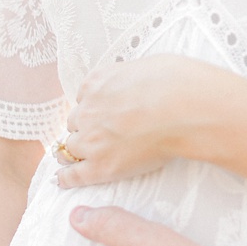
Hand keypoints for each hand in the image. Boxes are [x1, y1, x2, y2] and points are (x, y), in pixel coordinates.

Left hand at [56, 56, 227, 187]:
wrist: (183, 108)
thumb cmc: (175, 83)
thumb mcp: (147, 66)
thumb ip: (132, 78)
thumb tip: (137, 83)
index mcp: (97, 82)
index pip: (84, 97)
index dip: (93, 106)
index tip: (101, 112)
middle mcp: (88, 110)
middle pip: (75, 122)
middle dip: (85, 128)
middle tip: (96, 135)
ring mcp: (92, 139)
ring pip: (72, 147)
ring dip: (76, 151)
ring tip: (75, 159)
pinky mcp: (101, 166)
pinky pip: (75, 174)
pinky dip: (67, 178)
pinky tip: (63, 180)